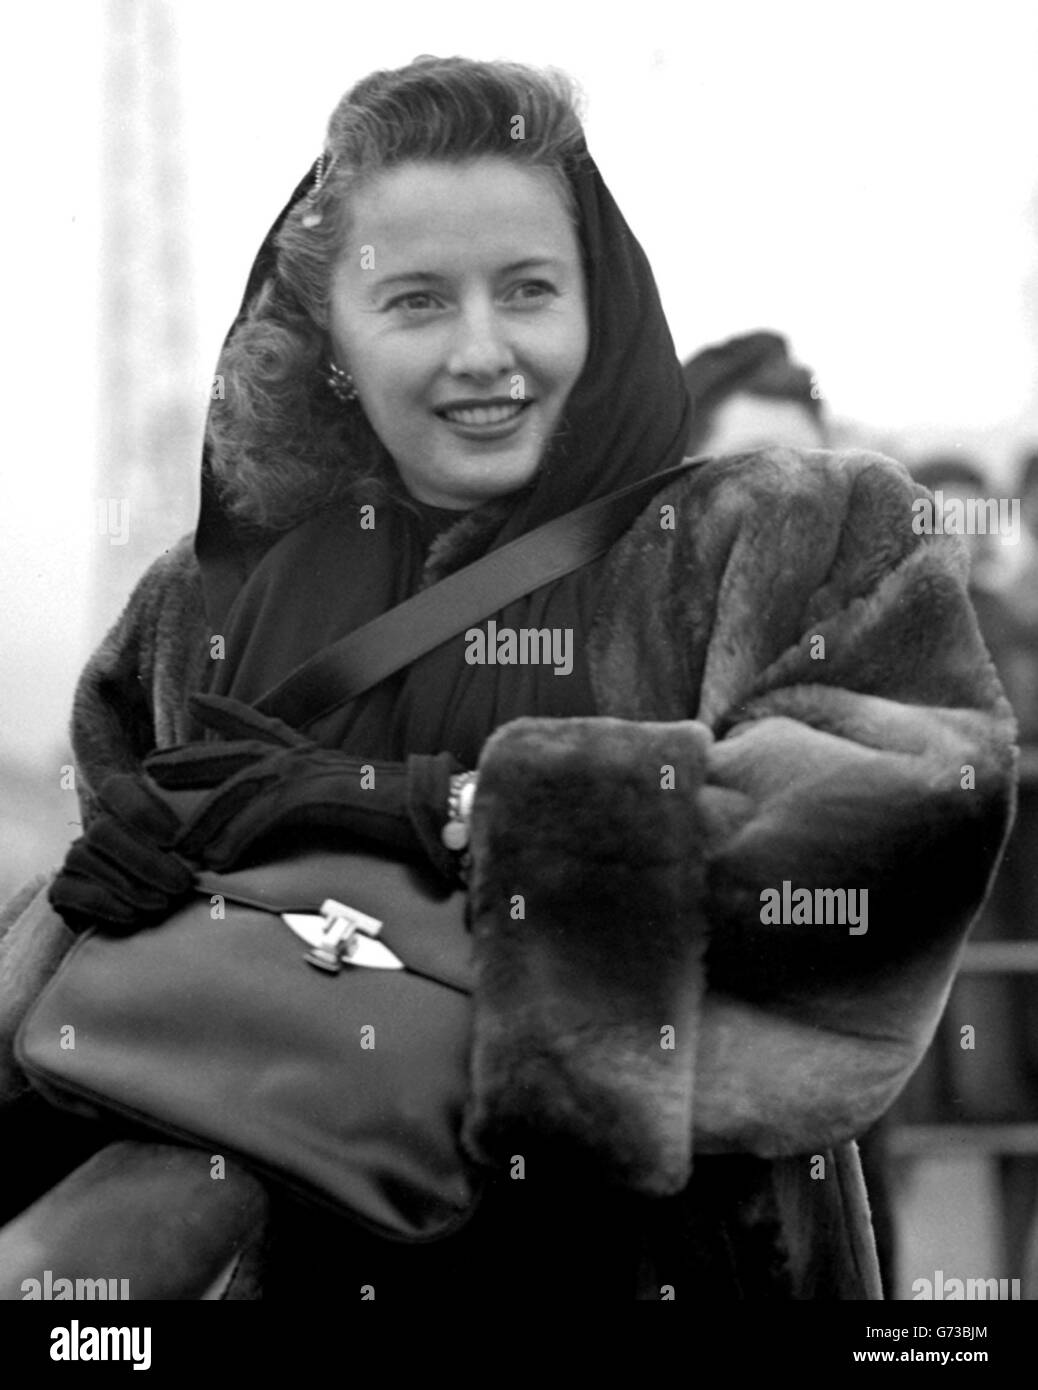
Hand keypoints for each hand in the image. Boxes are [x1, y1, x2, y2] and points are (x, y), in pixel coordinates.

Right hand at [49, 775, 195, 933]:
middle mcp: (95, 824)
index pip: (116, 789)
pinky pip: (66, 890)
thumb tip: (217, 832)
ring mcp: (75, 856)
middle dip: (145, 860)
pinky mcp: (62, 889)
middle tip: (182, 883)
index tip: (175, 838)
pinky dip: (102, 902)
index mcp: (126, 802)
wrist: (159, 910)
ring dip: (128, 884)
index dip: (141, 810)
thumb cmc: (189, 867)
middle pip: (103, 830)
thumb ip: (199, 831)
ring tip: (164, 901)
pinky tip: (134, 914)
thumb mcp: (198, 844)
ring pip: (82, 857)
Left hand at [145, 692, 465, 878]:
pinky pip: (263, 817)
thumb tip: (309, 809)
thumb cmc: (403, 807)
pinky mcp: (315, 795)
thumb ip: (324, 797)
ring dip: (206, 818)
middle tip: (148, 765)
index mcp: (314, 752)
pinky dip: (238, 839)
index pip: (261, 723)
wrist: (435, 806)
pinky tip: (217, 861)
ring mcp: (309, 771)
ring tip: (176, 842)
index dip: (227, 711)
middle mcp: (306, 755)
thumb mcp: (353, 796)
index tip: (196, 700)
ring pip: (240, 789)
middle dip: (191, 758)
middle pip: (235, 750)